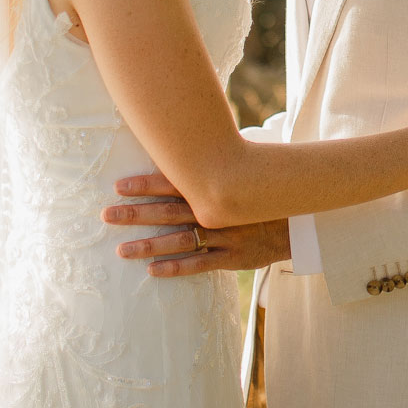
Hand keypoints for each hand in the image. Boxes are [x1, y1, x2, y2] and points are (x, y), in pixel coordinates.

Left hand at [105, 174, 292, 276]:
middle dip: (137, 214)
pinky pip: (202, 264)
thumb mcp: (245, 169)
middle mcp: (219, 210)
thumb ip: (217, 160)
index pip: (176, 183)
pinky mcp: (235, 258)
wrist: (300, 219)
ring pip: (182, 241)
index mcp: (218, 187)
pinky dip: (177, 267)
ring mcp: (226, 235)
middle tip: (107, 216)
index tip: (119, 186)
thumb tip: (187, 138)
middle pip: (171, 212)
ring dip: (149, 245)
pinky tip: (153, 270)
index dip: (147, 185)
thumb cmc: (264, 192)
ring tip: (121, 250)